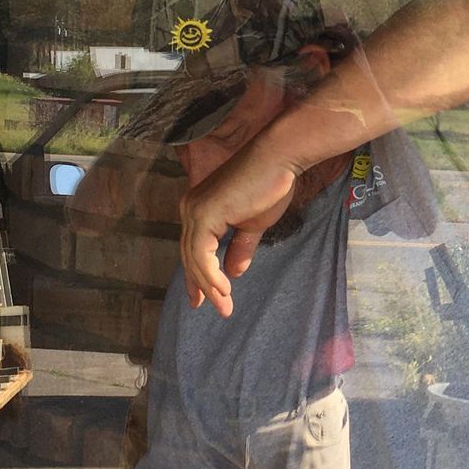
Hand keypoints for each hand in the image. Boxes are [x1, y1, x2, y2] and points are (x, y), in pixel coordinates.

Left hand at [179, 144, 302, 316]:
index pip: (193, 248)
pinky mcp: (204, 214)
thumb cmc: (270, 185)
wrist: (279, 159)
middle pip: (189, 256)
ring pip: (194, 259)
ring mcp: (194, 211)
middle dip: (201, 286)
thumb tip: (234, 272)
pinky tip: (224, 290)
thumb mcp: (254, 224)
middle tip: (216, 309)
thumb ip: (241, 247)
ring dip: (210, 286)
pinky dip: (211, 275)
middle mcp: (190, 208)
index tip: (204, 298)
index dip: (199, 275)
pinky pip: (201, 254)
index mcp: (200, 208)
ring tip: (225, 306)